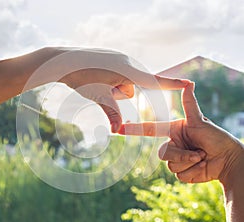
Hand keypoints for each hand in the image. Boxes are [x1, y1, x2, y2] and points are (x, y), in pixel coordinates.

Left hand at [59, 49, 188, 132]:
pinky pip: (117, 76)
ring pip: (123, 83)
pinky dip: (108, 82)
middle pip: (131, 89)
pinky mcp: (113, 59)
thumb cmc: (82, 77)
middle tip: (100, 87)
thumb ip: (112, 114)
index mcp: (128, 70)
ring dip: (112, 89)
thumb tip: (118, 131)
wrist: (64, 60)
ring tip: (96, 82)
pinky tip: (95, 77)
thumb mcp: (99, 97)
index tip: (189, 84)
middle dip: (118, 94)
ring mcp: (120, 59)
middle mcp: (128, 62)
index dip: (171, 84)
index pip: (154, 81)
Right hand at [119, 82, 243, 184]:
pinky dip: (192, 171)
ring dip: (189, 162)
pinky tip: (202, 166)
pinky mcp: (182, 172)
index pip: (150, 130)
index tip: (119, 129)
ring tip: (203, 157)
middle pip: (162, 153)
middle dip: (181, 154)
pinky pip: (179, 174)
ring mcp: (177, 159)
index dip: (134, 130)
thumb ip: (190, 104)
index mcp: (173, 131)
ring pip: (170, 165)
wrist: (229, 160)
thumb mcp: (200, 121)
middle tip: (199, 152)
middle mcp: (173, 144)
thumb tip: (189, 83)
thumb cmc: (217, 137)